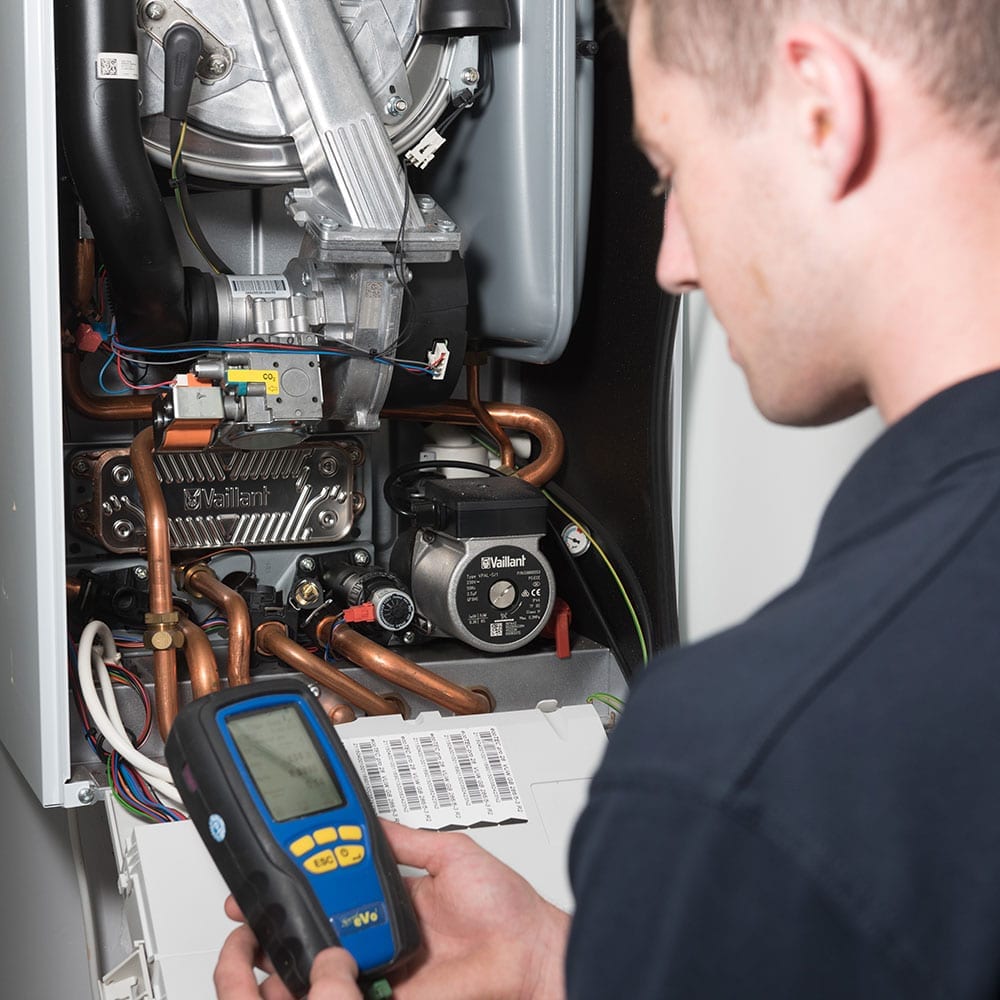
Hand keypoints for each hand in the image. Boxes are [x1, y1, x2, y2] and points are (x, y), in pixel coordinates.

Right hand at [213, 823, 568, 999]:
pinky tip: (302, 974)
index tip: (272, 872)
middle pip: (323, 926)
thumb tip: (372, 821)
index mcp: (397, 897)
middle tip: (253, 910)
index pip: (338, 887)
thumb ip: (407, 840)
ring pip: (326, 964)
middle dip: (285, 919)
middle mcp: (387, 932)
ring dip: (295, 953)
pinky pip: (348, 993)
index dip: (304, 881)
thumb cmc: (509, 909)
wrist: (534, 955)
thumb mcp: (451, 854)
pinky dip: (323, 985)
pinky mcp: (391, 998)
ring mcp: (387, 968)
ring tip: (265, 940)